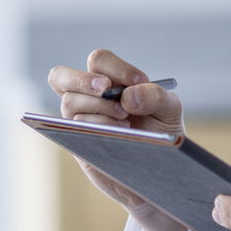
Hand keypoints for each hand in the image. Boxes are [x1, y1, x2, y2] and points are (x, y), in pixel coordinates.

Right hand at [47, 49, 189, 230]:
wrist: (159, 169)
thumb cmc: (161, 132)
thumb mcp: (169, 110)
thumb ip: (155, 95)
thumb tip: (126, 97)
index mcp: (110, 81)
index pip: (99, 61)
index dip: (116, 68)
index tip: (139, 81)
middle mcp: (88, 98)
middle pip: (60, 76)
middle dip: (82, 79)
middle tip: (107, 88)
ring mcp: (79, 121)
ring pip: (70, 102)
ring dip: (99, 106)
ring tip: (126, 119)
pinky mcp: (79, 143)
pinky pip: (75, 127)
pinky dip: (99, 125)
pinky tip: (121, 132)